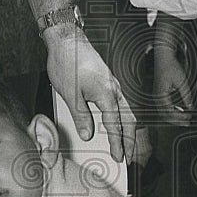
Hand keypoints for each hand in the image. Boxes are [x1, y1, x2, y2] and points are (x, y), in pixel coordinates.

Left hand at [44, 24, 147, 164]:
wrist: (66, 40)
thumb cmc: (67, 63)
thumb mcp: (70, 95)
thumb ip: (81, 116)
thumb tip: (87, 134)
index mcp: (107, 94)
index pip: (115, 125)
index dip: (117, 143)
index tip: (118, 156)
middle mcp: (114, 89)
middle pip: (129, 119)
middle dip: (130, 139)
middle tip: (128, 155)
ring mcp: (113, 83)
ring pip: (127, 110)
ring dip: (128, 127)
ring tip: (125, 142)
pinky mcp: (108, 80)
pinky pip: (120, 102)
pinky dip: (122, 115)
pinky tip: (115, 120)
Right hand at [153, 47, 193, 125]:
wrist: (163, 57)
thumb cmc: (170, 66)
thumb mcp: (182, 81)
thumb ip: (186, 95)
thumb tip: (190, 106)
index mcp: (161, 94)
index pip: (169, 112)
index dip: (179, 118)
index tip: (188, 118)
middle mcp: (157, 96)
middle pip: (164, 114)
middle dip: (176, 120)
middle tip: (186, 123)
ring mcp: (157, 94)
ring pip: (163, 111)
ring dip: (173, 116)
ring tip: (183, 118)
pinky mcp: (159, 92)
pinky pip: (163, 105)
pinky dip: (171, 110)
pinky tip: (179, 109)